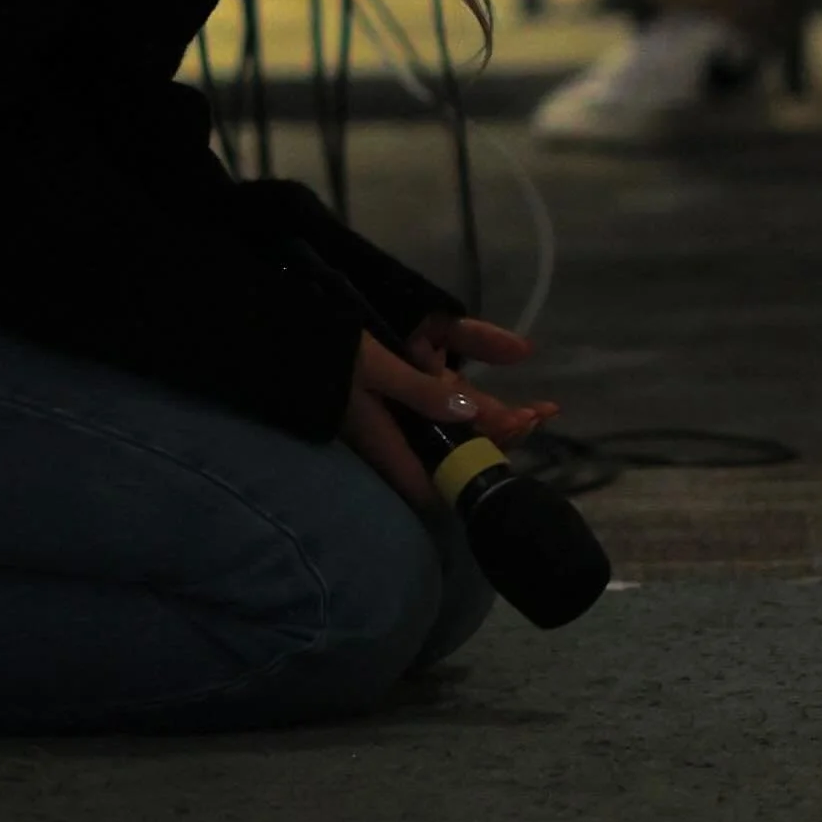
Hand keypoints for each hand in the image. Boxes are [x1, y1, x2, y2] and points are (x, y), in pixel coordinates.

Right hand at [341, 319, 553, 512]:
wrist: (281, 338)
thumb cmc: (327, 355)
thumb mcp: (376, 367)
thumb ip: (421, 391)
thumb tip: (470, 412)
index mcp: (391, 445)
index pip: (443, 484)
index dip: (481, 472)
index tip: (515, 438)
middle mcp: (398, 440)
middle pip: (458, 455)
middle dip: (500, 437)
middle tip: (540, 413)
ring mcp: (397, 423)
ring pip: (455, 431)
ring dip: (493, 419)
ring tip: (538, 409)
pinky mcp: (395, 404)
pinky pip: (441, 410)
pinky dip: (470, 402)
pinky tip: (494, 393)